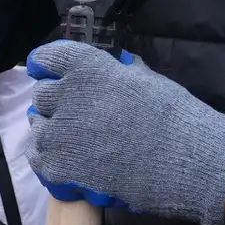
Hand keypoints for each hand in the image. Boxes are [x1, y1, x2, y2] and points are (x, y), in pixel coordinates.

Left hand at [27, 40, 224, 224]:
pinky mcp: (60, 166)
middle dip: (56, 102)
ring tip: (75, 140)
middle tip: (76, 113)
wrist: (186, 162)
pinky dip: (50, 159)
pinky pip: (39, 158)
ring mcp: (60, 133)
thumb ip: (116, 71)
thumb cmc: (173, 117)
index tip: (49, 72)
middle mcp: (67, 96)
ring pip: (38, 126)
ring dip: (52, 130)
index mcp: (88, 68)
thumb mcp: (144, 78)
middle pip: (42, 94)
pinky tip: (70, 161)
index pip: (48, 58)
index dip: (47, 66)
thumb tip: (109, 67)